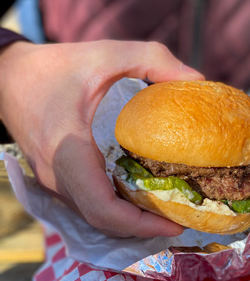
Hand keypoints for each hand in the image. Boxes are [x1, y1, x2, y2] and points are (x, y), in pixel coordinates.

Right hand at [0, 39, 202, 236]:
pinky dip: (116, 208)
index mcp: (70, 152)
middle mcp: (58, 176)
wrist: (11, 76)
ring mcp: (53, 183)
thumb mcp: (110, 53)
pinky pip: (87, 204)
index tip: (173, 225)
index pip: (102, 209)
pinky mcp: (54, 180)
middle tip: (182, 220)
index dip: (140, 225)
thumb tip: (199, 80)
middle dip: (144, 228)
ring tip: (167, 212)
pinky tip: (140, 197)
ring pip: (95, 217)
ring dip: (130, 221)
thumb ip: (156, 60)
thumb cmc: (60, 66)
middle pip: (104, 222)